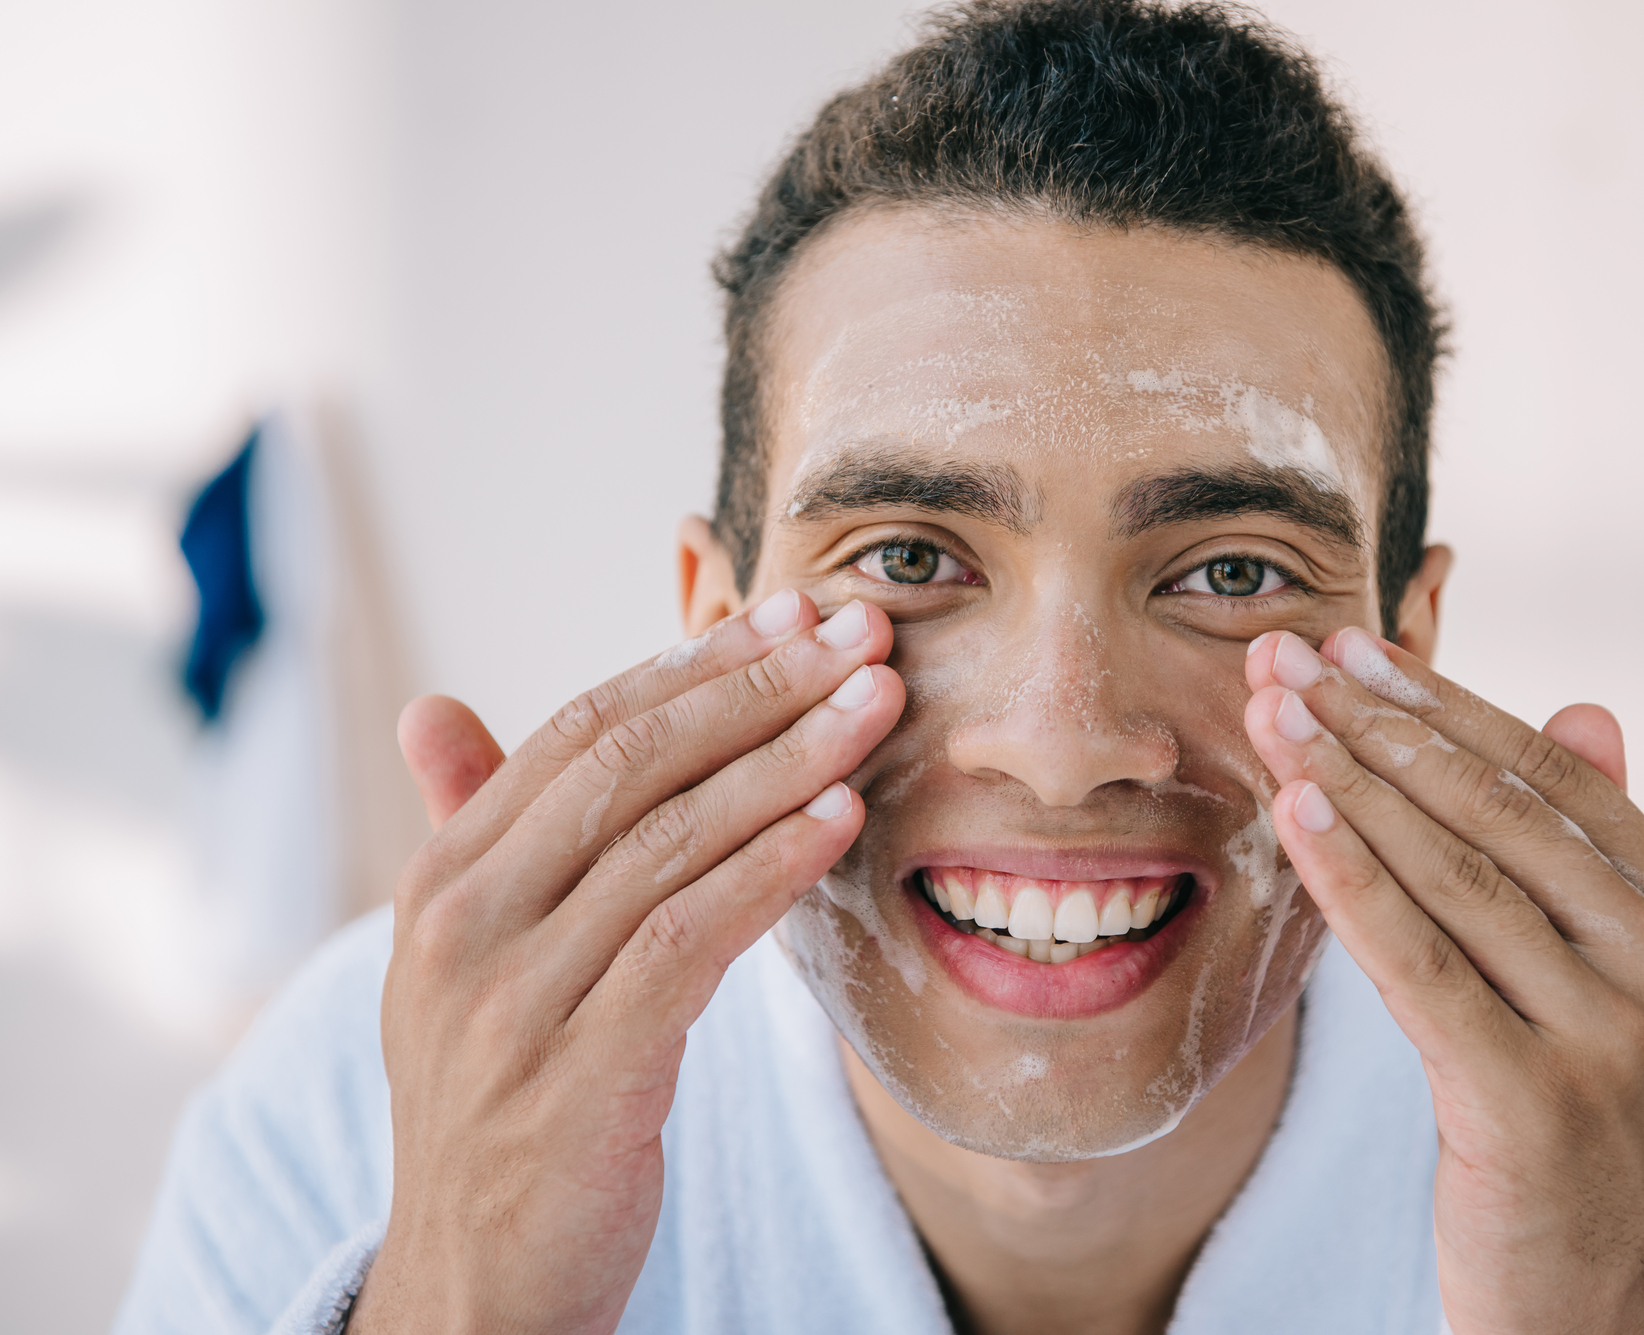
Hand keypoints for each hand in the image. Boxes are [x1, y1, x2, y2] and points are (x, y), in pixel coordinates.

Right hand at [347, 592, 903, 1334]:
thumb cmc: (501, 1104)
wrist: (473, 1284)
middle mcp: (462, 925)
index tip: (793, 616)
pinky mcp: (576, 1075)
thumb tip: (432, 709)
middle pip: (632, 765)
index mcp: (444, 880)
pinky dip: (770, 869)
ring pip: (671, 841)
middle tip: (860, 634)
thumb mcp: (469, 963)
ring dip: (789, 761)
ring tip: (878, 705)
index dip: (694, 665)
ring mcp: (512, 1000)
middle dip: (758, 689)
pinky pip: (689, 939)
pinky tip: (841, 819)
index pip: (581, 731)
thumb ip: (475, 833)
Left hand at [1244, 629, 1643, 1334]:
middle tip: (1282, 659)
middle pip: (1493, 812)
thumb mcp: (1614, 980)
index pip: (1551, 776)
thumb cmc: (1580, 1117)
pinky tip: (1292, 811)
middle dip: (1373, 727)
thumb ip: (1594, 850)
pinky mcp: (1531, 1102)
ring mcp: (1611, 1036)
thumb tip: (1592, 703)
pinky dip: (1349, 878)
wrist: (1599, 1298)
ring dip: (1345, 783)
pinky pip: (1418, 964)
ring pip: (1450, 876)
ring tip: (1269, 716)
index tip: (1349, 650)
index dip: (1442, 704)